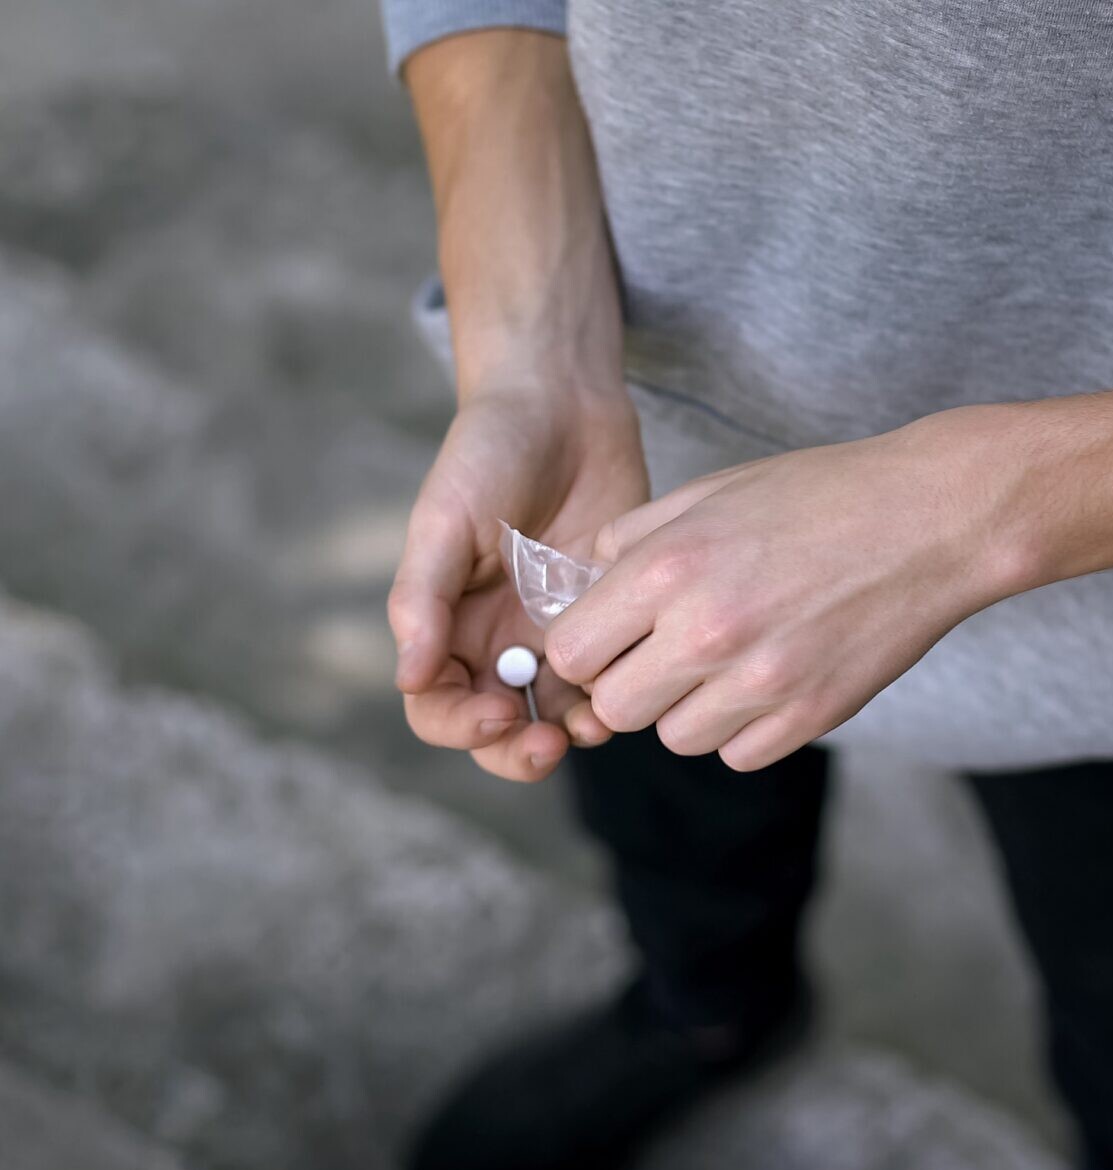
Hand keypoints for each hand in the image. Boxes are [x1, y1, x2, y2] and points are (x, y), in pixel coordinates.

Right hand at [389, 376, 648, 780]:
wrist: (563, 404)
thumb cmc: (489, 452)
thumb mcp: (445, 520)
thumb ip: (423, 599)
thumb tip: (411, 678)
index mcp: (446, 624)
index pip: (438, 707)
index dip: (461, 727)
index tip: (497, 714)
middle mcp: (496, 640)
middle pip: (497, 730)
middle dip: (517, 751)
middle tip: (548, 745)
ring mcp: (554, 634)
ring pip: (556, 716)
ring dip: (571, 734)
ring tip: (593, 723)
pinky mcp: (609, 618)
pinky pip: (610, 676)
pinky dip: (617, 693)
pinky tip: (630, 681)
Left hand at [542, 411, 1016, 770]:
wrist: (932, 520)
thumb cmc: (821, 496)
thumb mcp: (713, 491)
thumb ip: (636, 538)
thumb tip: (586, 585)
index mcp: (669, 568)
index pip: (572, 652)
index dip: (585, 649)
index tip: (609, 639)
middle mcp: (707, 631)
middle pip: (614, 710)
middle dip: (628, 686)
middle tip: (663, 656)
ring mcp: (762, 681)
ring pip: (675, 738)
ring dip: (687, 708)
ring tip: (726, 662)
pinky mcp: (810, 715)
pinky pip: (738, 754)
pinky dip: (744, 728)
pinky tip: (769, 679)